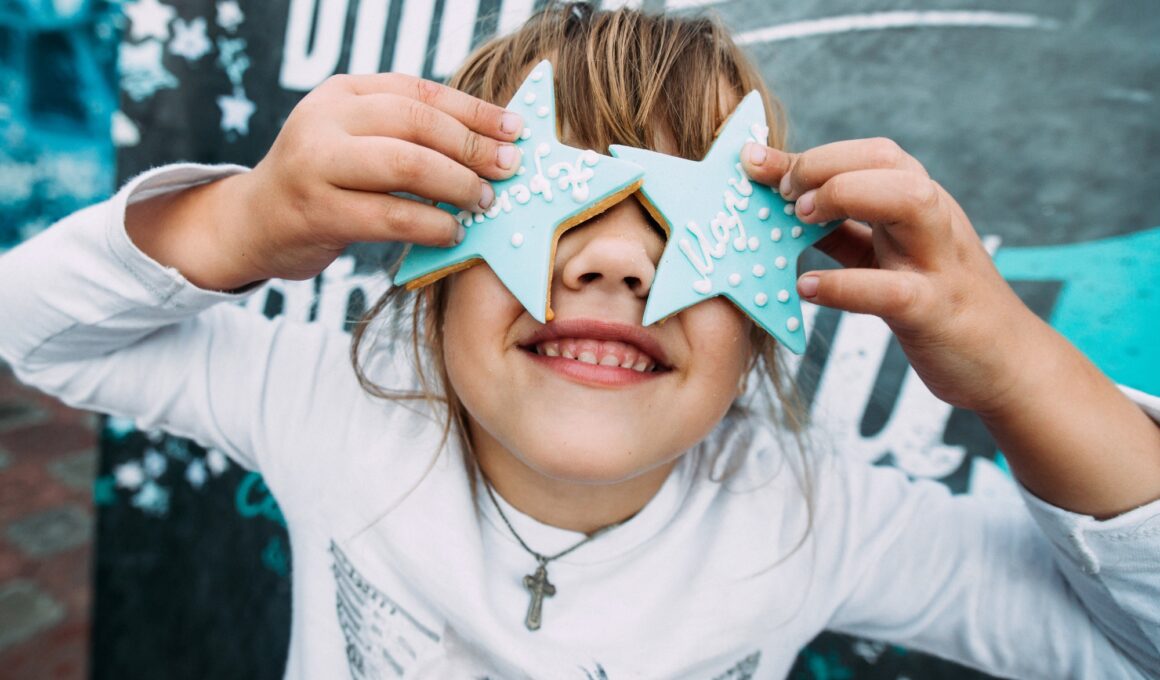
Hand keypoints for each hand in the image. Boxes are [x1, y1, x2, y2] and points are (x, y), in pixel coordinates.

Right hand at [222, 73, 523, 282]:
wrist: (252, 223)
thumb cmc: (323, 183)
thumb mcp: (355, 140)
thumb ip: (406, 134)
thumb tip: (490, 143)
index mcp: (342, 93)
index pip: (420, 92)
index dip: (474, 110)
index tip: (515, 130)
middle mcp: (325, 119)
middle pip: (417, 122)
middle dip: (472, 147)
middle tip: (507, 170)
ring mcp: (317, 164)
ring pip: (406, 164)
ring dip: (457, 185)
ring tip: (483, 202)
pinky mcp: (317, 211)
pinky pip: (391, 216)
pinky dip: (432, 224)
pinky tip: (452, 232)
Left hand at [741, 138, 1046, 414]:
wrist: (1007, 364)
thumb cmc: (939, 304)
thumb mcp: (892, 257)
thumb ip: (844, 231)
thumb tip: (785, 206)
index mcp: (921, 204)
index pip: (870, 154)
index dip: (810, 154)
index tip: (755, 162)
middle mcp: (934, 222)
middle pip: (888, 160)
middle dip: (827, 164)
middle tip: (783, 196)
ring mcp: (939, 264)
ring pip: (909, 201)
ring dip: (847, 196)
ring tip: (800, 219)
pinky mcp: (936, 311)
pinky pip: (892, 289)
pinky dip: (846, 285)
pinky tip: (808, 288)